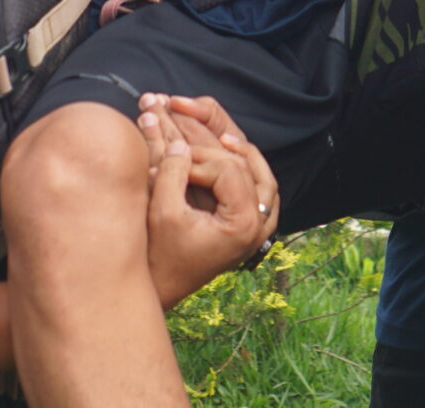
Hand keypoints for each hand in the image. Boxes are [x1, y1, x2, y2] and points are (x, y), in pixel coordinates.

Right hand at [137, 97, 277, 304]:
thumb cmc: (160, 255)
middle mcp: (258, 228)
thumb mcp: (162, 211)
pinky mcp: (249, 231)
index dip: (197, 157)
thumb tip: (178, 141)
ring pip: (264, 180)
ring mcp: (257, 231)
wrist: (162, 287)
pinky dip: (249, 174)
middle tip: (188, 140)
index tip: (171, 157)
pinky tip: (233, 158)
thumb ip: (172, 171)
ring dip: (243, 156)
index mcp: (244, 225)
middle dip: (215, 150)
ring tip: (223, 137)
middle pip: (247, 170)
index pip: (228, 169)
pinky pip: (261, 195)